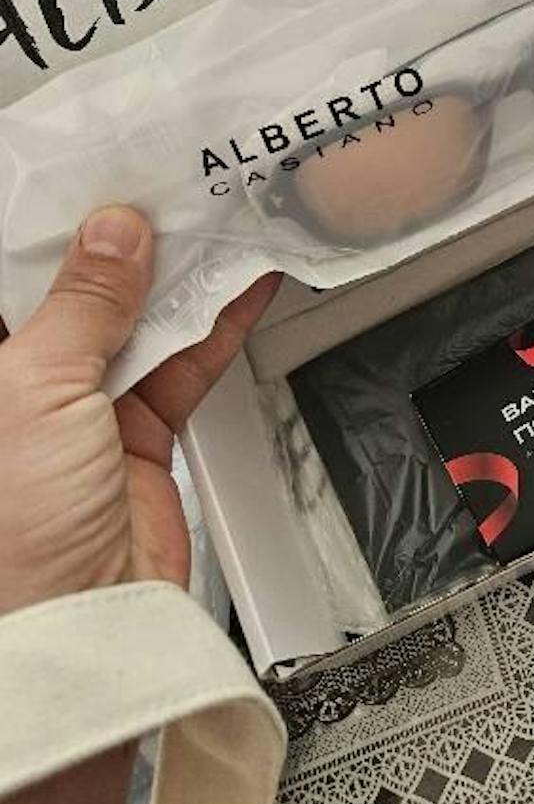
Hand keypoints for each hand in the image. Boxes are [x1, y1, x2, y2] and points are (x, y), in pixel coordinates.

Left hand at [0, 204, 278, 615]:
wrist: (82, 629)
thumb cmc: (12, 532)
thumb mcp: (35, 391)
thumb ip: (82, 305)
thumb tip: (112, 234)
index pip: (11, 273)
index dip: (49, 223)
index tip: (90, 174)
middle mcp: (20, 382)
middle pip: (75, 289)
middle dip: (122, 242)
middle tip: (164, 187)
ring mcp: (79, 406)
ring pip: (134, 320)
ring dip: (176, 277)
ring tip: (214, 223)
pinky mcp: (136, 431)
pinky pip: (178, 362)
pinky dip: (213, 325)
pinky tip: (240, 287)